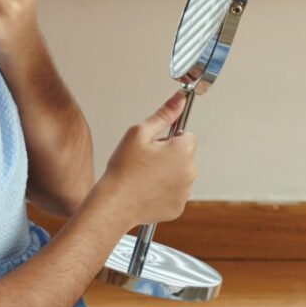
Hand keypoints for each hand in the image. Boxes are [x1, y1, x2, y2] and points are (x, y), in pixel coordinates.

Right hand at [98, 92, 198, 226]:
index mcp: (183, 150)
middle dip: (170, 156)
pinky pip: (175, 194)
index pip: (186, 135)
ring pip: (180, 175)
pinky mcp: (178, 208)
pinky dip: (165, 192)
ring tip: (145, 177)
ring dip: (168, 174)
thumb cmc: (124, 169)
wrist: (114, 204)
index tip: (155, 145)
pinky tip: (147, 192)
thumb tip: (180, 99)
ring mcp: (186, 191)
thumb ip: (163, 114)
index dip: (169, 138)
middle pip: (184, 156)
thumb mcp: (139, 133)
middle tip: (146, 162)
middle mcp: (191, 171)